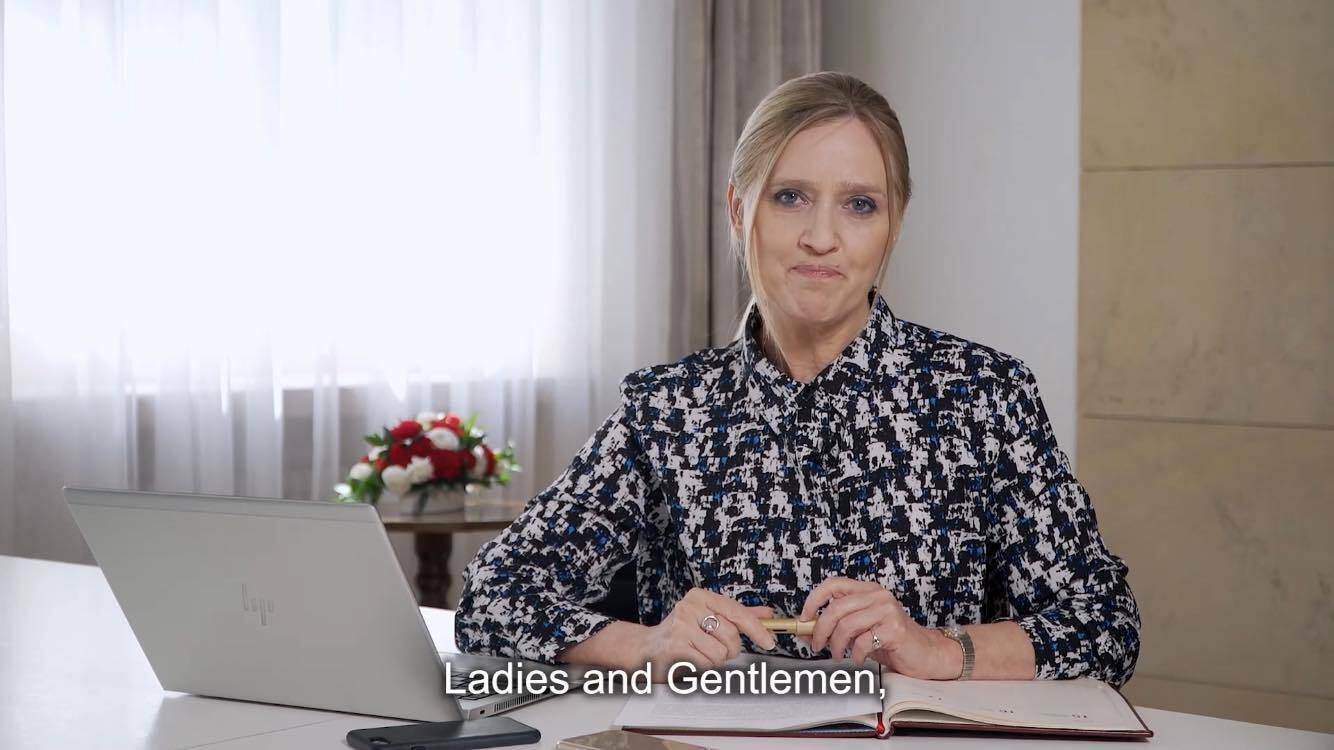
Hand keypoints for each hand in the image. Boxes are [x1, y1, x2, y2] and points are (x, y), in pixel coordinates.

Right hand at [636, 588, 774, 678]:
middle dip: (728, 649)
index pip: (737, 612)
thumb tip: (766, 614)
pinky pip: (707, 664)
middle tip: (711, 646)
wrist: (645, 648)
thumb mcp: (707, 616)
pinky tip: (690, 660)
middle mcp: (689, 607)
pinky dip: (702, 667)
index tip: (768, 641)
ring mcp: (681, 627)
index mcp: (699, 596)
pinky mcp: (676, 648)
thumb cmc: (680, 633)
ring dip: (714, 660)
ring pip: (720, 653)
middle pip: (731, 636)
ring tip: (697, 653)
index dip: (757, 629)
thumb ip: (737, 615)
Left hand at [799, 576, 959, 678]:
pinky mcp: (895, 629)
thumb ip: (834, 629)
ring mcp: (888, 610)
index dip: (814, 599)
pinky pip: (862, 642)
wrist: (925, 654)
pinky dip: (855, 654)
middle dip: (820, 629)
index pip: (833, 584)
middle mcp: (877, 595)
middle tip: (816, 645)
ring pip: (846, 625)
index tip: (804, 618)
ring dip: (836, 645)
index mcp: (867, 590)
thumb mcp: (858, 632)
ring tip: (838, 655)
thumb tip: (805, 631)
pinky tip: (860, 659)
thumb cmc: (891, 641)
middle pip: (836, 607)